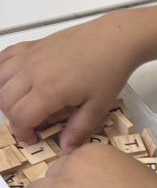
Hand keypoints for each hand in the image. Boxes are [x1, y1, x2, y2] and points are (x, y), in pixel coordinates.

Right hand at [0, 16, 137, 149]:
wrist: (114, 39)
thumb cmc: (109, 70)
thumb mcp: (98, 107)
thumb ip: (78, 130)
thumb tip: (66, 148)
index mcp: (48, 90)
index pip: (19, 118)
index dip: (23, 133)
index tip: (35, 137)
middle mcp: (32, 71)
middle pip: (4, 101)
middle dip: (16, 118)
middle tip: (36, 123)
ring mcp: (29, 56)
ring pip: (0, 81)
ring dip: (7, 97)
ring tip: (29, 104)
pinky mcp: (31, 45)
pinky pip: (3, 59)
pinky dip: (3, 73)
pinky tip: (16, 82)